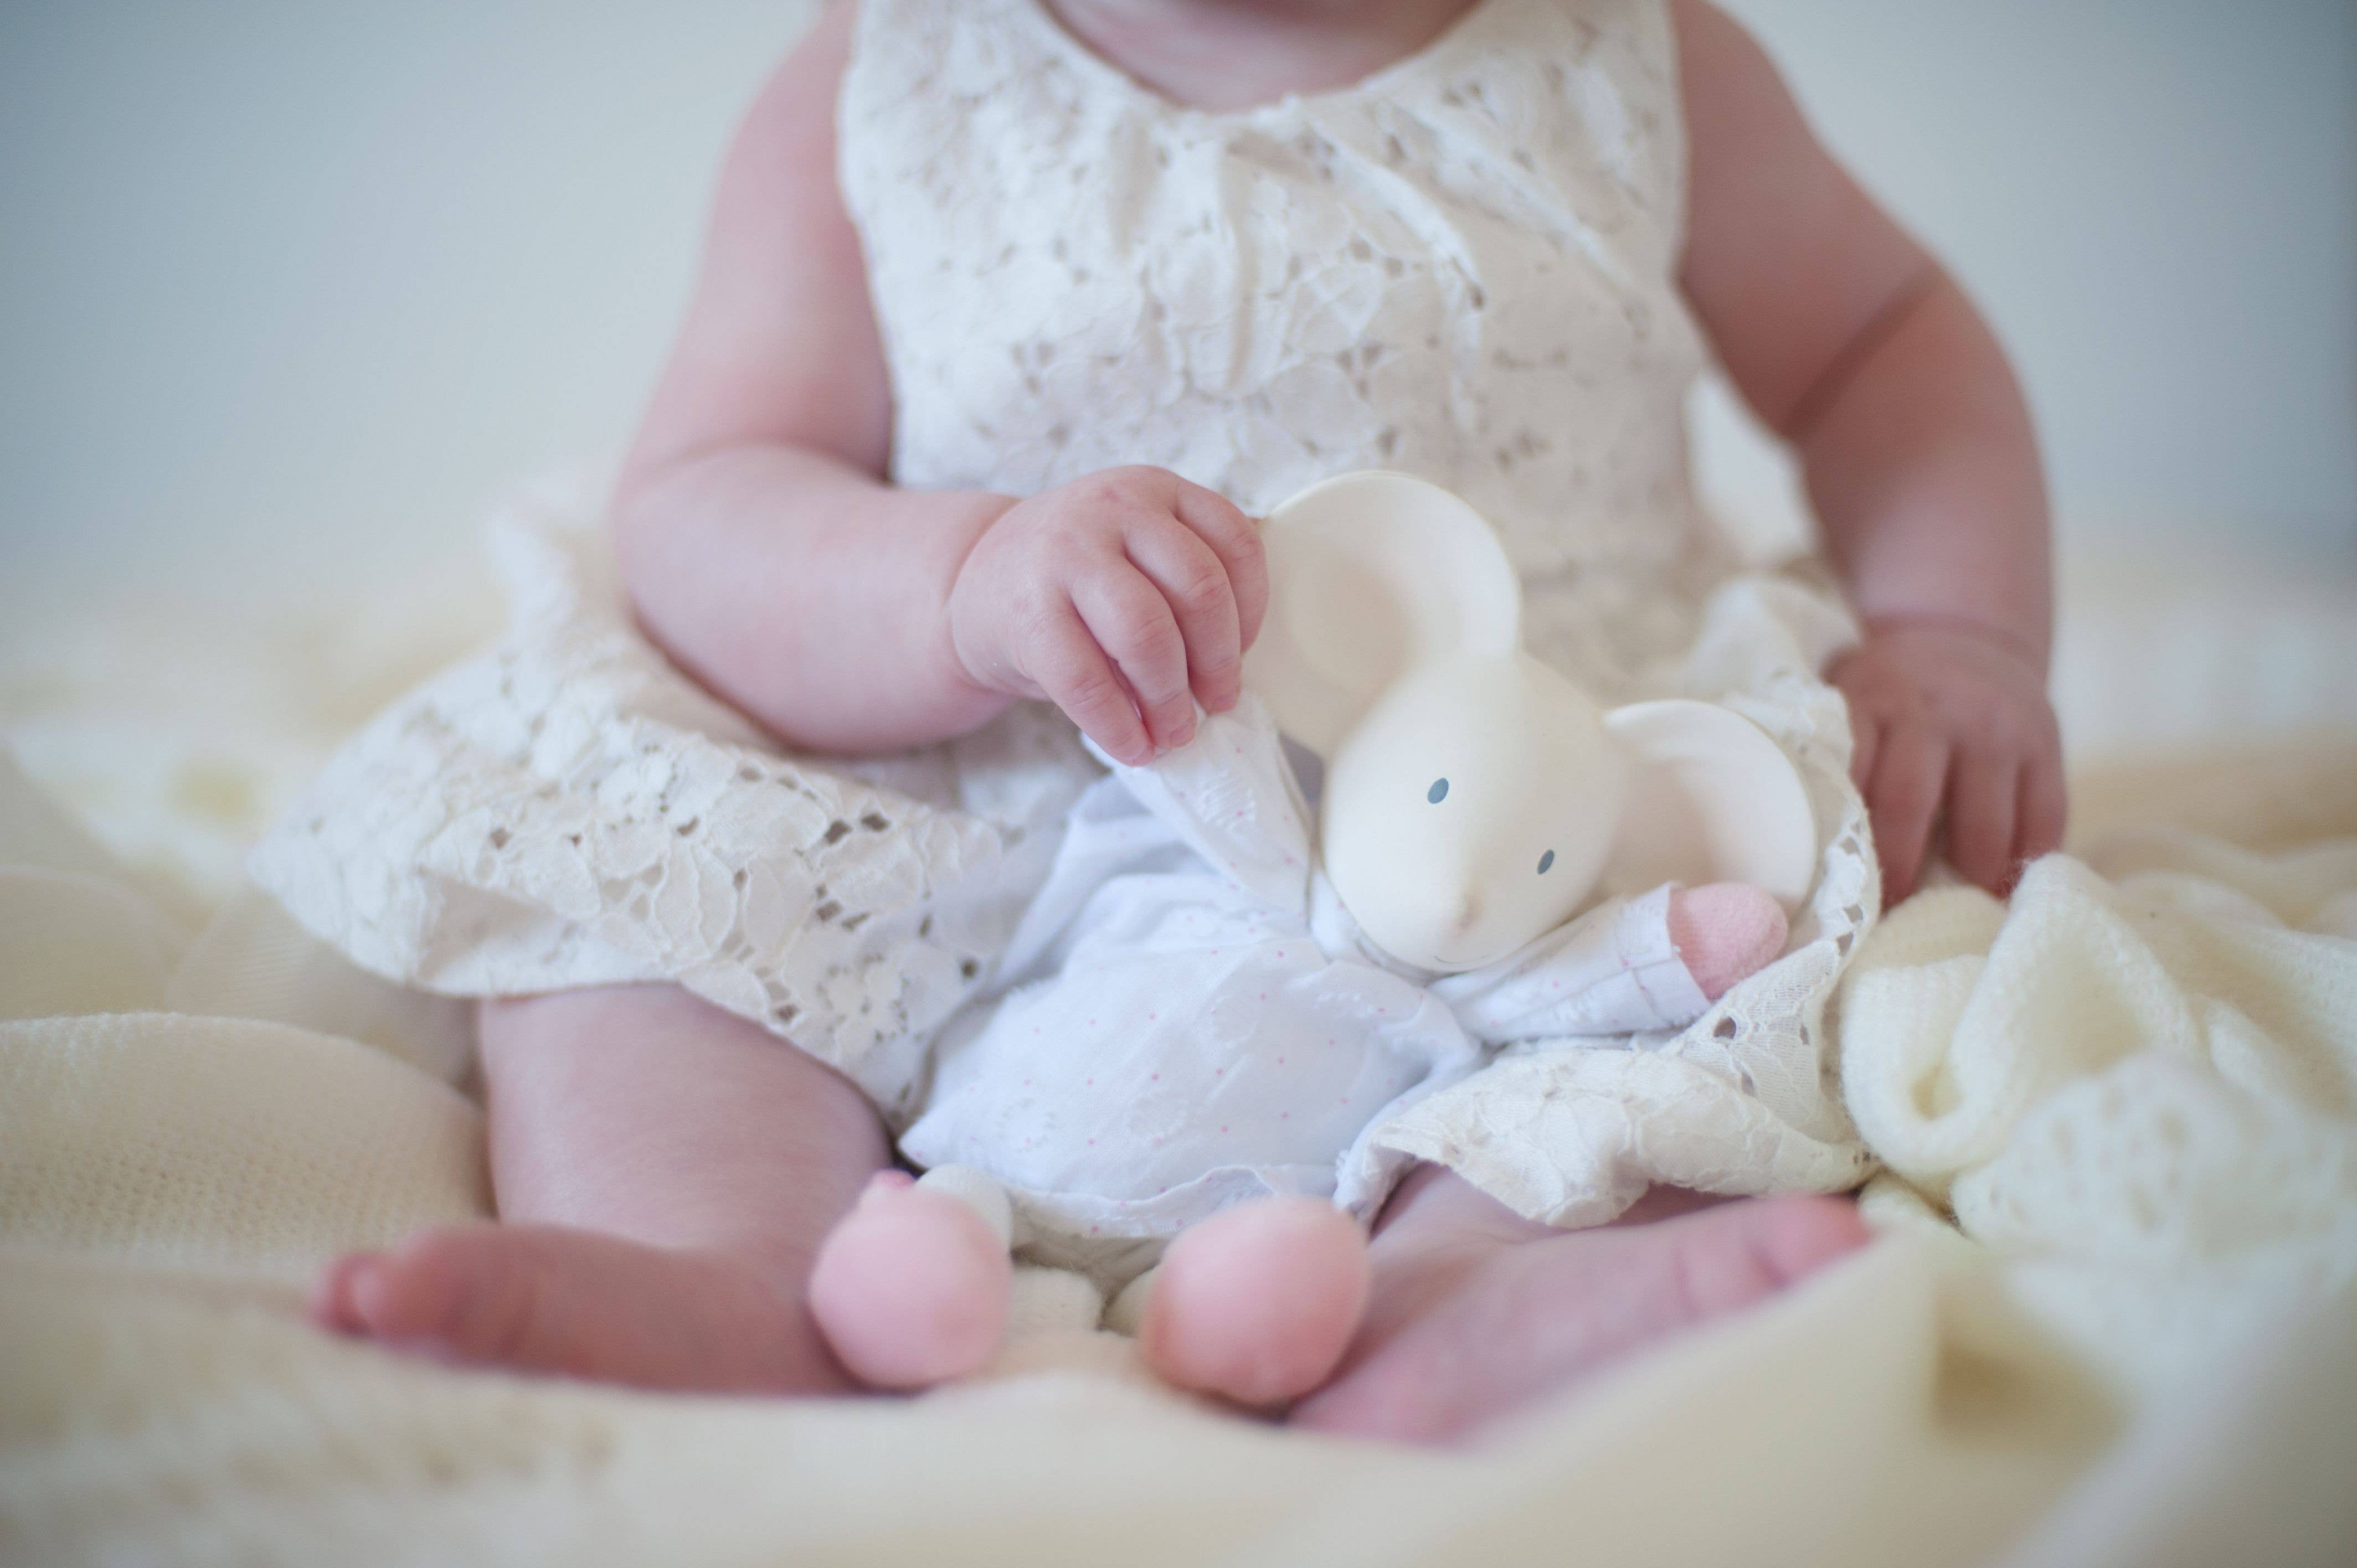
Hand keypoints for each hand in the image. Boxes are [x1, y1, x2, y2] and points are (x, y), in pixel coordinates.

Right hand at [947, 466, 1266, 764]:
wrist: (975, 585)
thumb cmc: (1076, 581)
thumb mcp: (1133, 551)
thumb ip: (1183, 583)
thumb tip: (1231, 675)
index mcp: (1154, 490)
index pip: (1234, 542)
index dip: (1252, 610)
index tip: (1242, 653)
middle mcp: (1113, 510)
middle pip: (1199, 589)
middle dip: (1218, 661)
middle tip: (1217, 703)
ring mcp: (1065, 556)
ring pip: (1148, 634)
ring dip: (1170, 699)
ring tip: (1175, 732)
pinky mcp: (1028, 614)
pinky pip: (1088, 681)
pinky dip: (1119, 727)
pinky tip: (1132, 747)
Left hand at [1828, 618, 2065, 904]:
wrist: (1963, 635)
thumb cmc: (1885, 695)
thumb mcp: (1844, 700)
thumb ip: (1823, 757)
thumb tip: (1787, 850)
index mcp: (1867, 702)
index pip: (1847, 776)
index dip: (1839, 841)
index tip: (1830, 893)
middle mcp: (1932, 711)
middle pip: (1908, 803)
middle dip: (1896, 874)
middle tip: (1886, 921)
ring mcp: (1994, 728)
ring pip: (1984, 825)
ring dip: (1966, 883)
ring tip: (1948, 917)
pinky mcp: (2045, 744)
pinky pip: (2044, 821)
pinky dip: (2023, 866)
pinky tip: (2001, 895)